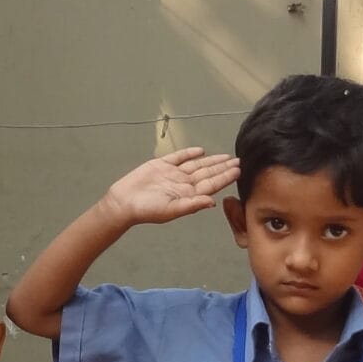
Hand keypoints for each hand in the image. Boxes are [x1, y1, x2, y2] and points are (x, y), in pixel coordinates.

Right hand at [97, 148, 239, 227]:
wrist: (124, 202)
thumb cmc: (146, 210)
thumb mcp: (170, 210)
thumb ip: (192, 205)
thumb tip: (212, 202)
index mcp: (188, 195)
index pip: (211, 185)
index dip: (225, 177)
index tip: (238, 171)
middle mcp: (183, 184)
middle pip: (207, 173)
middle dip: (223, 167)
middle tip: (239, 160)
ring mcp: (173, 174)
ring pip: (197, 165)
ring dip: (211, 161)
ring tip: (226, 156)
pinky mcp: (161, 165)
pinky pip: (179, 157)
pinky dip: (189, 153)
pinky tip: (201, 151)